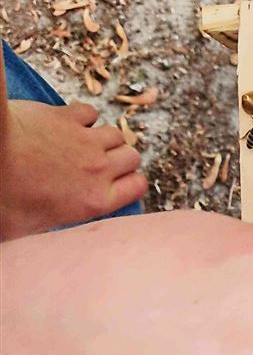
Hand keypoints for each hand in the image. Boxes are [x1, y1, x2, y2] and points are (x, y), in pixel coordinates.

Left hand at [0, 99, 146, 239]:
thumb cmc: (1, 194)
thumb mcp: (26, 228)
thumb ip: (48, 229)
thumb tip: (43, 242)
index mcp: (93, 200)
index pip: (137, 187)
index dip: (130, 184)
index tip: (117, 185)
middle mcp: (97, 169)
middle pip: (133, 157)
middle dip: (120, 159)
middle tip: (100, 164)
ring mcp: (84, 140)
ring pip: (116, 134)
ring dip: (105, 139)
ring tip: (85, 145)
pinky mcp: (66, 116)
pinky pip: (90, 113)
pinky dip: (83, 117)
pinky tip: (69, 124)